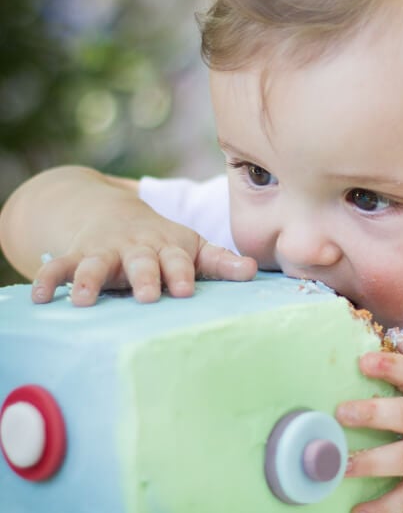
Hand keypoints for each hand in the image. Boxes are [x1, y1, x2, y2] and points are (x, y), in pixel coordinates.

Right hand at [30, 199, 256, 305]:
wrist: (115, 212)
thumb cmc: (164, 241)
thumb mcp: (192, 247)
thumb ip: (220, 262)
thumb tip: (253, 271)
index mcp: (169, 248)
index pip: (179, 260)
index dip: (181, 273)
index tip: (185, 289)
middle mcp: (137, 249)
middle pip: (141, 262)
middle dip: (144, 277)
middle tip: (146, 296)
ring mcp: (106, 251)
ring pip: (96, 264)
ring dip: (89, 280)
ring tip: (82, 300)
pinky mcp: (78, 255)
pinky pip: (59, 266)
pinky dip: (47, 278)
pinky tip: (40, 297)